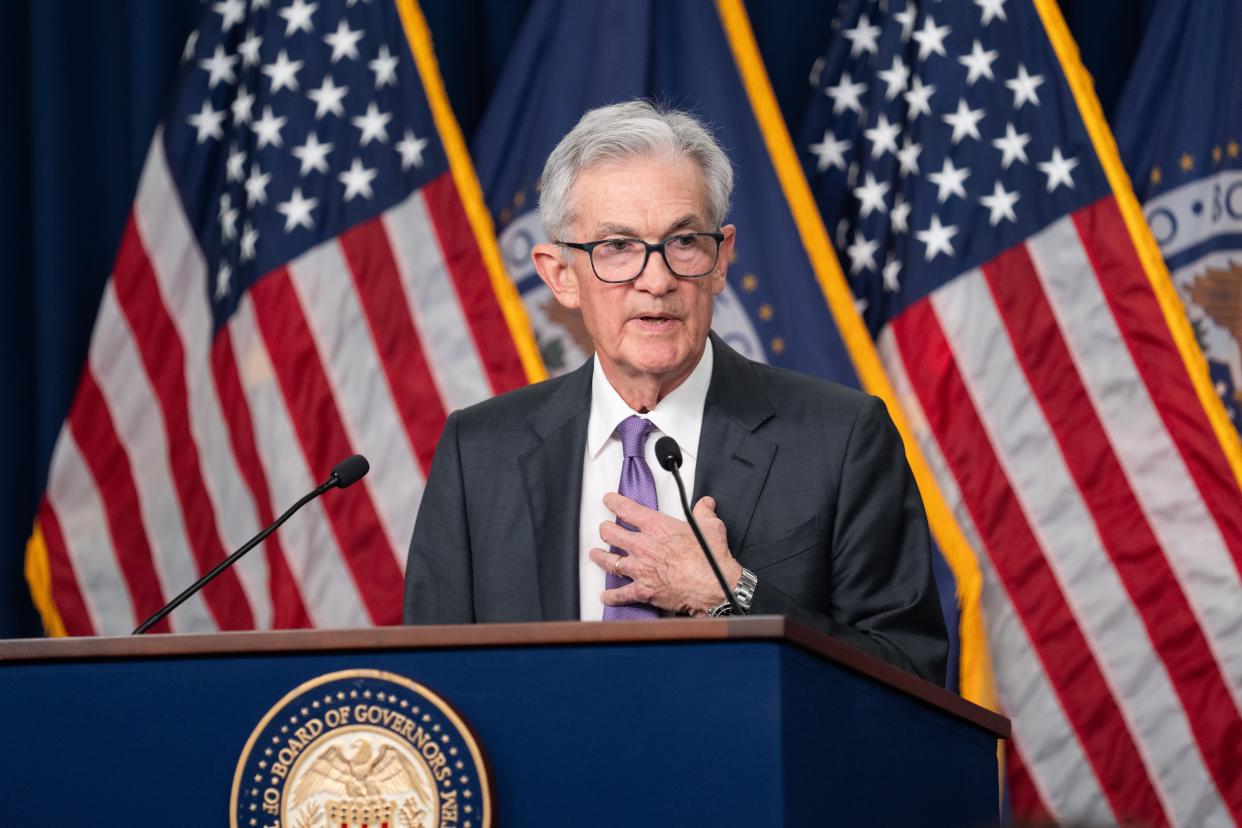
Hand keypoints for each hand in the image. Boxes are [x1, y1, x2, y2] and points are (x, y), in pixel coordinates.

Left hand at [589, 492, 742, 615]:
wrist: (713, 586)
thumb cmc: (711, 558)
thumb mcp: (710, 526)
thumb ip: (704, 512)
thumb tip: (706, 504)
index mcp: (657, 526)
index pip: (627, 509)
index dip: (614, 502)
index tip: (608, 500)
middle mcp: (643, 546)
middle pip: (611, 533)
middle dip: (605, 530)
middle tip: (605, 529)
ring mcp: (640, 569)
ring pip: (609, 561)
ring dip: (600, 557)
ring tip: (595, 554)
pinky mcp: (642, 590)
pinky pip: (620, 594)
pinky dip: (611, 596)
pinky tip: (605, 596)